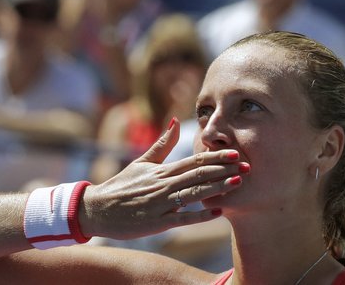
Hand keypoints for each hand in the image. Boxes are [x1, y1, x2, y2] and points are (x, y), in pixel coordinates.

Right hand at [80, 118, 245, 239]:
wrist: (97, 209)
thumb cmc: (122, 185)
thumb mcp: (142, 162)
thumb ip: (162, 144)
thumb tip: (175, 121)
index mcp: (161, 170)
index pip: (193, 160)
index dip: (216, 156)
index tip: (236, 151)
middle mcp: (163, 185)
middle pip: (198, 175)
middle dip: (224, 169)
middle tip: (247, 165)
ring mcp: (160, 204)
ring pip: (193, 194)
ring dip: (217, 188)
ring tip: (238, 183)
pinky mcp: (156, 222)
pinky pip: (181, 219)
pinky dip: (200, 215)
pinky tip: (218, 213)